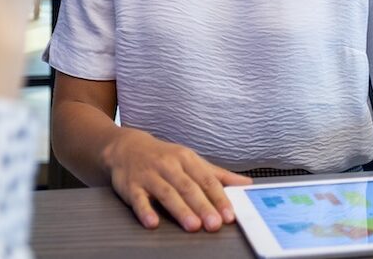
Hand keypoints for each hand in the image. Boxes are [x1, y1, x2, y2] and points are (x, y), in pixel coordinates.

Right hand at [103, 128, 252, 231]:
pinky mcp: (131, 186)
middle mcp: (169, 165)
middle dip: (203, 206)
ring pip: (167, 193)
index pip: (206, 179)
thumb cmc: (164, 157)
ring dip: (180, 210)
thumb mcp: (192, 161)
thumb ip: (218, 174)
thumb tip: (246, 183)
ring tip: (192, 225)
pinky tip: (153, 222)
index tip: (229, 215)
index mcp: (187, 159)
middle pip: (188, 187)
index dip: (219, 197)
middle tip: (215, 224)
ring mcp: (149, 175)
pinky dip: (145, 211)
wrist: (126, 147)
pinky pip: (138, 199)